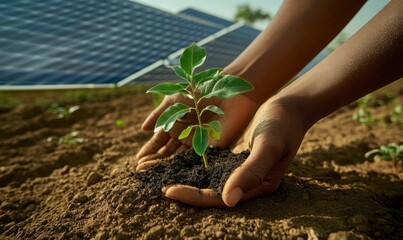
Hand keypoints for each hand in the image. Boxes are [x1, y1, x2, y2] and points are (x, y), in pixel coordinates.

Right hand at [136, 92, 258, 170]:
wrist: (224, 93)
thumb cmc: (199, 92)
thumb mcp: (174, 100)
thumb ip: (159, 114)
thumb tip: (143, 129)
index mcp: (175, 126)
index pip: (159, 142)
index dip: (149, 152)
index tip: (138, 162)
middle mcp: (184, 137)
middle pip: (167, 154)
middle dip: (154, 163)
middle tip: (142, 173)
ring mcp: (197, 144)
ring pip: (179, 160)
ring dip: (166, 169)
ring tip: (153, 177)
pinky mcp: (211, 149)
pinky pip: (197, 162)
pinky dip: (186, 170)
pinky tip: (177, 178)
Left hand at [162, 99, 308, 206]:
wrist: (289, 107)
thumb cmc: (283, 125)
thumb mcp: (268, 146)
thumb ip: (251, 171)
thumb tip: (228, 200)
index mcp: (256, 186)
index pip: (219, 198)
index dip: (193, 196)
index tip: (168, 190)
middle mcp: (245, 181)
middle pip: (209, 192)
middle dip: (182, 190)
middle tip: (155, 185)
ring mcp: (238, 169)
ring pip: (206, 179)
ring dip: (183, 177)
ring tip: (157, 175)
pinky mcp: (232, 157)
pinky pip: (208, 164)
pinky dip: (191, 164)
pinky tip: (173, 160)